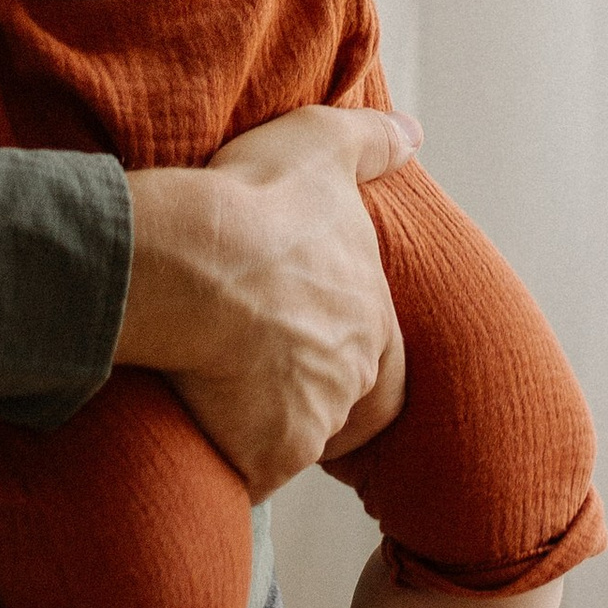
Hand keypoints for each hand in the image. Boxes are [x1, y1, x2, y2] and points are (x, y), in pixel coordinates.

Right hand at [115, 104, 421, 493]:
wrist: (192, 261)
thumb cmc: (258, 200)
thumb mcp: (322, 145)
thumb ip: (372, 143)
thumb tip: (415, 135)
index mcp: (373, 317)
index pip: (383, 360)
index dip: (347, 354)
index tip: (305, 344)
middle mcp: (352, 378)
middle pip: (337, 401)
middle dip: (304, 390)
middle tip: (253, 368)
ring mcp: (308, 425)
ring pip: (293, 438)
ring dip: (264, 423)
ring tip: (215, 393)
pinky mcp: (260, 459)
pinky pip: (246, 472)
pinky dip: (226, 457)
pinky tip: (196, 430)